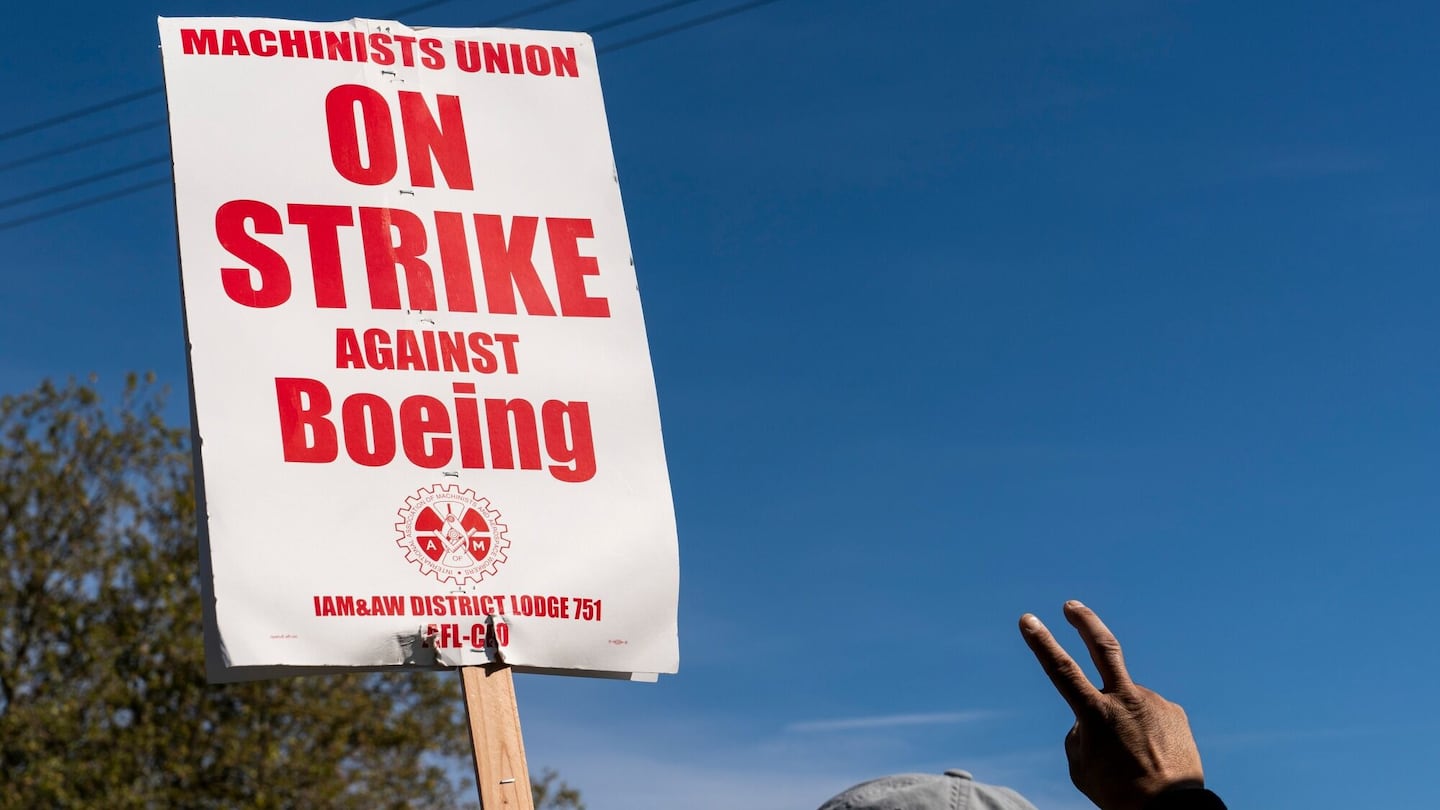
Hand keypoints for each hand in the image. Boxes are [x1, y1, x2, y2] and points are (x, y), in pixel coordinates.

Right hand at [1019, 601, 1204, 809]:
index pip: (1061, 669)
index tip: (1028, 618)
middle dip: (1085, 622)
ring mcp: (1153, 702)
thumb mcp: (1081, 766)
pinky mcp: (1174, 711)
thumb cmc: (1120, 793)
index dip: (1042, 642)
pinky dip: (1144, 729)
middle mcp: (1126, 700)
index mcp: (1096, 714)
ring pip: (1126, 701)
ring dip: (1123, 721)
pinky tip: (1151, 752)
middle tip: (1072, 605)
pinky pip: (1149, 713)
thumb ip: (1079, 734)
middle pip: (1104, 647)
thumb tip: (1090, 716)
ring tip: (1133, 754)